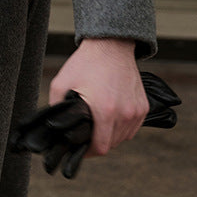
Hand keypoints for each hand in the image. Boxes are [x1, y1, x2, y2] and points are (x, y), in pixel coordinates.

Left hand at [48, 37, 147, 156]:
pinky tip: (111, 118)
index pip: (100, 148)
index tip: (80, 147)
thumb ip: (56, 107)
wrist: (111, 45)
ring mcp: (136, 110)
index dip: (88, 152)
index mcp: (105, 111)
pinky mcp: (143, 106)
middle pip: (112, 144)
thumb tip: (53, 126)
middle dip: (97, 142)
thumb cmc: (86, 63)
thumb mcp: (61, 83)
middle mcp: (125, 113)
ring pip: (124, 137)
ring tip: (98, 124)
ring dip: (111, 136)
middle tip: (86, 133)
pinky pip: (133, 127)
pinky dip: (123, 127)